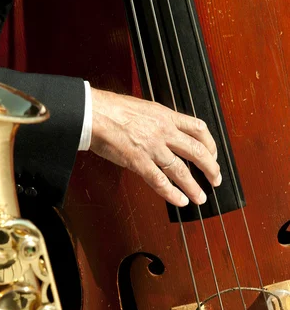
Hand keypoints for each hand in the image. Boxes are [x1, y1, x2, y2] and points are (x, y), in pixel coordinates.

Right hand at [90, 88, 220, 206]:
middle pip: (197, 151)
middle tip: (216, 180)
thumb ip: (157, 122)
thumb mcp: (144, 109)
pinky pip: (160, 182)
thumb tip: (165, 133)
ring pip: (181, 170)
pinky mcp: (138, 161)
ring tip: (201, 197)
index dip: (211, 144)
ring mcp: (152, 147)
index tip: (213, 155)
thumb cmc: (111, 110)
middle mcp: (164, 131)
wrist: (93, 113)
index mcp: (166, 116)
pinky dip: (172, 193)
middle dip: (211, 168)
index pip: (199, 129)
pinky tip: (180, 201)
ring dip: (194, 187)